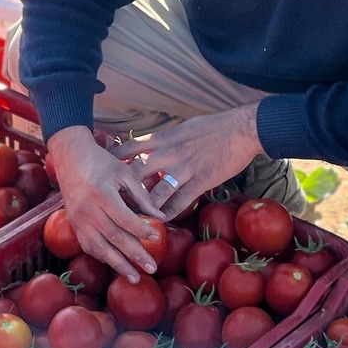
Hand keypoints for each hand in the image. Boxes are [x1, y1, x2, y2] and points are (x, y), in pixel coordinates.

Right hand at [46, 126, 166, 281]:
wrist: (70, 156)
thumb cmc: (101, 161)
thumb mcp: (124, 172)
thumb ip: (142, 196)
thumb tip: (161, 217)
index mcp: (102, 194)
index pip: (125, 219)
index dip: (142, 231)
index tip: (157, 237)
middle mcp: (88, 209)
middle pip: (115, 238)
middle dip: (135, 255)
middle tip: (152, 268)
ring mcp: (78, 219)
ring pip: (100, 248)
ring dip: (118, 265)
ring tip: (134, 278)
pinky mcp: (74, 224)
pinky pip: (88, 246)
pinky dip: (102, 257)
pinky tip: (116, 264)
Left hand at [120, 105, 262, 219]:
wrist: (241, 130)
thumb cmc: (213, 126)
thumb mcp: (182, 127)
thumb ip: (166, 138)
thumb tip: (152, 144)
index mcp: (164, 138)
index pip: (130, 148)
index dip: (115, 160)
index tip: (105, 170)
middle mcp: (169, 154)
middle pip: (135, 173)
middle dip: (123, 188)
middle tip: (114, 200)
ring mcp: (184, 170)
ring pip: (154, 193)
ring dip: (144, 206)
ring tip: (134, 216)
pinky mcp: (200, 183)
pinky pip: (179, 203)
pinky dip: (168, 213)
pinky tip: (160, 220)